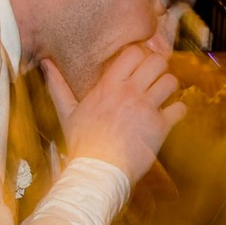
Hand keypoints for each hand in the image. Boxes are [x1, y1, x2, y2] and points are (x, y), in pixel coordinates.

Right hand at [51, 36, 182, 182]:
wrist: (97, 171)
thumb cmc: (82, 143)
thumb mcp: (67, 112)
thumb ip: (58, 85)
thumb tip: (45, 64)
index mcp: (108, 85)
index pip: (134, 52)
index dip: (140, 56)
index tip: (139, 66)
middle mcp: (130, 92)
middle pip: (157, 61)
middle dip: (159, 68)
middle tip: (155, 79)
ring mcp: (146, 108)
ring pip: (171, 81)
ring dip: (170, 88)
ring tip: (163, 97)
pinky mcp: (160, 127)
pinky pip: (180, 108)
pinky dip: (178, 111)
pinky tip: (170, 116)